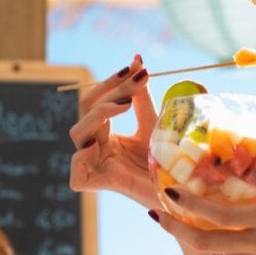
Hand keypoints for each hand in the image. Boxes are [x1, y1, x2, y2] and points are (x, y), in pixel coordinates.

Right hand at [68, 56, 158, 208]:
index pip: (97, 100)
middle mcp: (97, 147)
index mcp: (106, 133)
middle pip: (85, 109)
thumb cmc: (165, 163)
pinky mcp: (99, 186)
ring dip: (99, 113)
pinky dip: (80, 158)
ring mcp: (96, 165)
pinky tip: (98, 145)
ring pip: (77, 133)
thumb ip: (142, 97)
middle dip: (107, 89)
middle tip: (134, 80)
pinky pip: (76, 174)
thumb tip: (138, 59)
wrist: (179, 195)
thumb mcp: (153, 124)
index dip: (112, 82)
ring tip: (125, 106)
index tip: (137, 67)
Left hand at [151, 126, 255, 254]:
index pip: (220, 217)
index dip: (188, 205)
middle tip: (154, 211)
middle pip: (206, 242)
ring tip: (179, 213)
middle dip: (175, 228)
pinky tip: (221, 226)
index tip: (166, 190)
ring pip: (219, 250)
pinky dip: (224, 240)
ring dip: (196, 234)